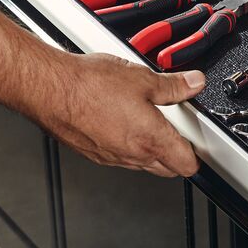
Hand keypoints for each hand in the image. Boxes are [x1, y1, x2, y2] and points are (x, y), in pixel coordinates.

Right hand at [39, 53, 203, 177]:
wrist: (49, 89)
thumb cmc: (89, 85)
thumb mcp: (142, 78)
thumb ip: (173, 85)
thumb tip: (193, 84)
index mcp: (151, 139)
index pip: (187, 164)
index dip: (198, 155)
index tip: (199, 142)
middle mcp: (132, 155)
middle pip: (167, 169)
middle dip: (177, 154)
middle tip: (178, 130)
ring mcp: (111, 158)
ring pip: (142, 164)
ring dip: (150, 150)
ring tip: (147, 120)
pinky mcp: (93, 154)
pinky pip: (119, 157)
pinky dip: (125, 145)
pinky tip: (119, 121)